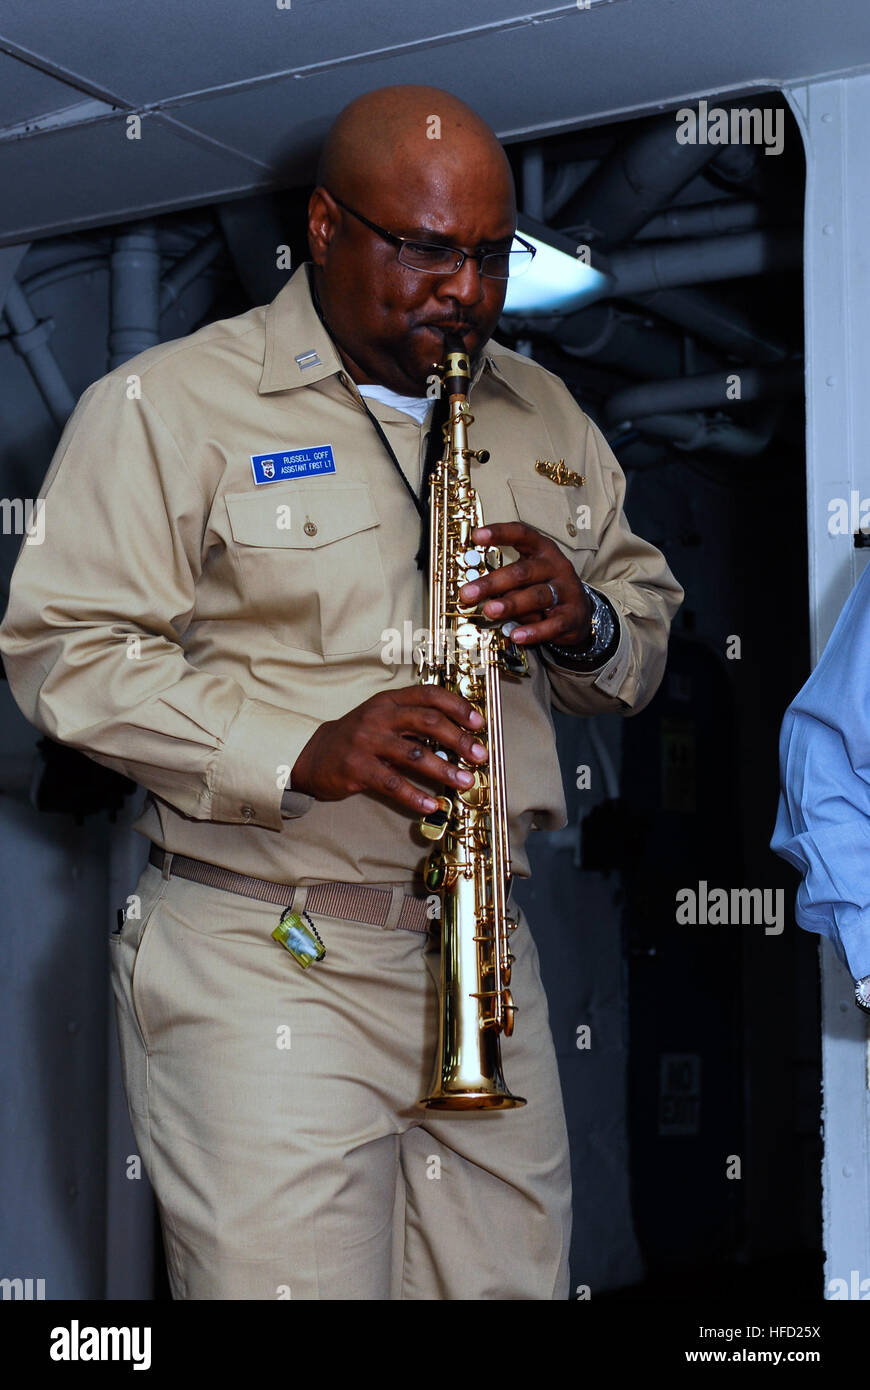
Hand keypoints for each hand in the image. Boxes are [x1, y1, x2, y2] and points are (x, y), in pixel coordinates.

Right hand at [290, 687, 488, 814]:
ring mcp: (366, 741)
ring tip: (464, 782)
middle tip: (479, 755)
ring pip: (415, 755)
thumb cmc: (357, 738)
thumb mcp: (382, 719)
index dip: (458, 706)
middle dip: (459, 739)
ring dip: (444, 770)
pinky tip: (432, 806)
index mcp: (389, 700)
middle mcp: (379, 716)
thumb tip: (458, 738)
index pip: (429, 695)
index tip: (479, 723)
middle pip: (428, 722)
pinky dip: (415, 796)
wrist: (313, 755)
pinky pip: (393, 784)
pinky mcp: (357, 767)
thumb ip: (412, 723)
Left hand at [458, 522, 591, 648]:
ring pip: (537, 596)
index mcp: (542, 550)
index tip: (477, 536)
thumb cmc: (544, 588)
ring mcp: (567, 591)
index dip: (500, 533)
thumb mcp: (527, 576)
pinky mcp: (572, 616)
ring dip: (511, 605)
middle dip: (493, 583)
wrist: (579, 613)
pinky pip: (552, 624)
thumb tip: (471, 591)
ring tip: (489, 611)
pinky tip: (516, 635)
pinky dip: (533, 631)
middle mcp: (556, 566)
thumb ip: (503, 580)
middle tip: (468, 593)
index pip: (522, 534)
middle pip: (523, 572)